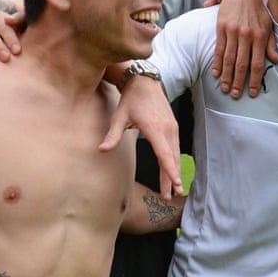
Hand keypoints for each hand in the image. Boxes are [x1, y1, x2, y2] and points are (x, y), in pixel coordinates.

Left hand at [101, 79, 183, 198]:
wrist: (144, 82)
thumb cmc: (131, 100)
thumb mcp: (119, 116)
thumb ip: (113, 135)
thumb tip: (101, 150)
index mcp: (154, 128)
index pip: (164, 154)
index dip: (170, 171)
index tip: (175, 184)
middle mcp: (167, 129)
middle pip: (172, 158)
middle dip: (173, 177)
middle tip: (172, 194)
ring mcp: (172, 128)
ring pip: (176, 154)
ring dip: (174, 171)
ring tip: (173, 188)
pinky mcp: (173, 127)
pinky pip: (176, 148)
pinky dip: (175, 161)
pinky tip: (172, 171)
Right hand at [213, 0, 277, 98]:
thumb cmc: (257, 8)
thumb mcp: (269, 24)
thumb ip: (271, 43)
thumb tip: (275, 60)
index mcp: (261, 36)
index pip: (258, 64)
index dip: (254, 80)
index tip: (251, 93)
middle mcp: (247, 36)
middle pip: (243, 65)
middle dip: (239, 82)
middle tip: (235, 96)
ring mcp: (234, 32)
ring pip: (230, 60)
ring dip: (227, 76)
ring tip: (225, 89)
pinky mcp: (222, 28)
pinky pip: (220, 49)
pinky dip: (218, 63)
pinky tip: (216, 73)